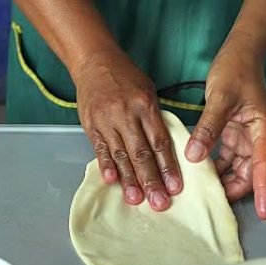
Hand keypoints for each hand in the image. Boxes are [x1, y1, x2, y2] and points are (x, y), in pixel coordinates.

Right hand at [73, 51, 181, 210]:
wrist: (95, 62)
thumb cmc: (126, 78)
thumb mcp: (148, 92)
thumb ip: (154, 120)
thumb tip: (165, 151)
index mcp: (145, 106)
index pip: (160, 141)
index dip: (168, 166)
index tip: (175, 187)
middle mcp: (126, 114)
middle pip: (141, 152)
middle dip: (151, 179)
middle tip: (159, 202)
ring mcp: (106, 120)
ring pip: (120, 154)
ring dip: (129, 179)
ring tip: (136, 199)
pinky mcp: (91, 124)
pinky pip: (100, 148)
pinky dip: (105, 165)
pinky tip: (111, 181)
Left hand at [185, 44, 265, 219]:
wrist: (239, 54)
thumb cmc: (236, 71)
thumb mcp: (221, 99)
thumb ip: (208, 128)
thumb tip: (195, 157)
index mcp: (263, 131)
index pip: (264, 167)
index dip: (264, 191)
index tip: (265, 213)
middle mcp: (257, 138)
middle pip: (249, 173)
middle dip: (235, 190)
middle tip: (213, 204)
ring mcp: (245, 138)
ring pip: (236, 169)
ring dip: (223, 180)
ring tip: (202, 192)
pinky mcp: (233, 135)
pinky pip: (225, 158)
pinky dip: (214, 167)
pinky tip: (199, 173)